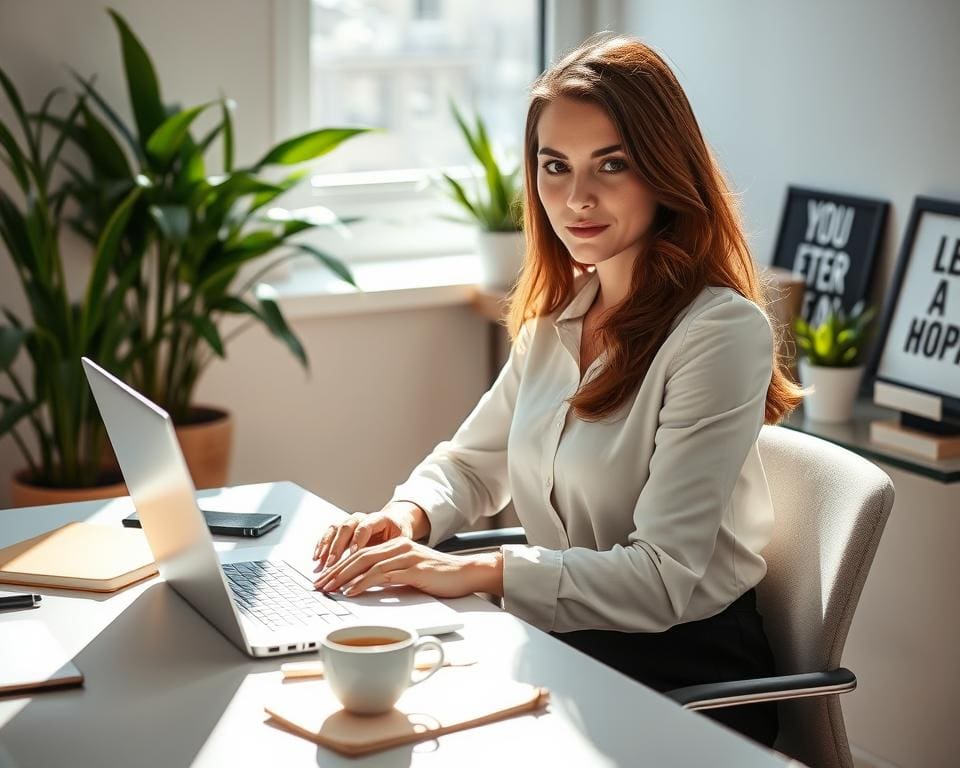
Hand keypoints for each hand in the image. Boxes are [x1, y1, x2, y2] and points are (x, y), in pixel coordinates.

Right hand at [312, 502, 428, 572]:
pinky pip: (329, 533)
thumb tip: (385, 570)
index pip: (365, 527)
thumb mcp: (402, 541)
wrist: (396, 522)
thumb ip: (393, 551)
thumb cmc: (399, 534)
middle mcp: (362, 517)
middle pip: (346, 527)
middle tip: (332, 563)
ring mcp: (351, 522)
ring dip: (326, 547)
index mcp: (379, 518)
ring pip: (335, 529)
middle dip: (338, 547)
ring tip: (321, 563)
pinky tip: (317, 558)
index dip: (358, 540)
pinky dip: (321, 545)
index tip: (353, 554)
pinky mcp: (343, 529)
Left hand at [313, 537, 502, 598]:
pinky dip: (365, 582)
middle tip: (319, 585)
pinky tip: (353, 591)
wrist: (466, 574)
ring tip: (330, 589)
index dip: (339, 566)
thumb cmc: (439, 577)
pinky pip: (383, 574)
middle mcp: (398, 546)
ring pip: (367, 564)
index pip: (360, 554)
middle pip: (359, 556)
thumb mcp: (409, 575)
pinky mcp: (414, 568)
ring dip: (345, 577)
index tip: (324, 579)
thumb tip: (364, 588)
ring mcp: (406, 556)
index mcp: (395, 545)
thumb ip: (389, 576)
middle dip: (336, 571)